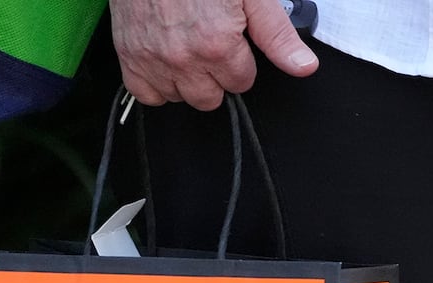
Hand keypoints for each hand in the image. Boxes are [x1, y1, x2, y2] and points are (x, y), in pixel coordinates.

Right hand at [108, 0, 317, 110]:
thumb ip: (276, 36)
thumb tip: (303, 67)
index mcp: (217, 46)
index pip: (241, 83)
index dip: (240, 62)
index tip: (232, 42)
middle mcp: (184, 59)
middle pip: (210, 98)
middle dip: (215, 75)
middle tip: (210, 44)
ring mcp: (154, 60)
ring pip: (180, 97)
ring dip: (186, 79)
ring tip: (187, 47)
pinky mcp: (130, 56)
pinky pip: (147, 94)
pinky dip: (157, 83)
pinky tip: (166, 61)